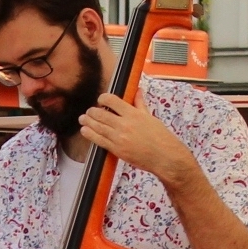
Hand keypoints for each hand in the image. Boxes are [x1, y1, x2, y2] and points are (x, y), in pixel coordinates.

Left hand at [77, 91, 195, 187]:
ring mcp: (119, 138)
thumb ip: (140, 104)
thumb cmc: (160, 138)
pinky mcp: (117, 150)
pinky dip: (90, 134)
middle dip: (92, 111)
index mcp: (133, 114)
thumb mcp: (150, 117)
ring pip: (98, 127)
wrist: (164, 156)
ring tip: (83, 119)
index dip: (103, 98)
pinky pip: (99, 140)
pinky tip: (85, 131)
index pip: (113, 101)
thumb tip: (138, 92)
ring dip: (88, 121)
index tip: (101, 99)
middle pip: (102, 114)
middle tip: (89, 111)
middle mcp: (125, 124)